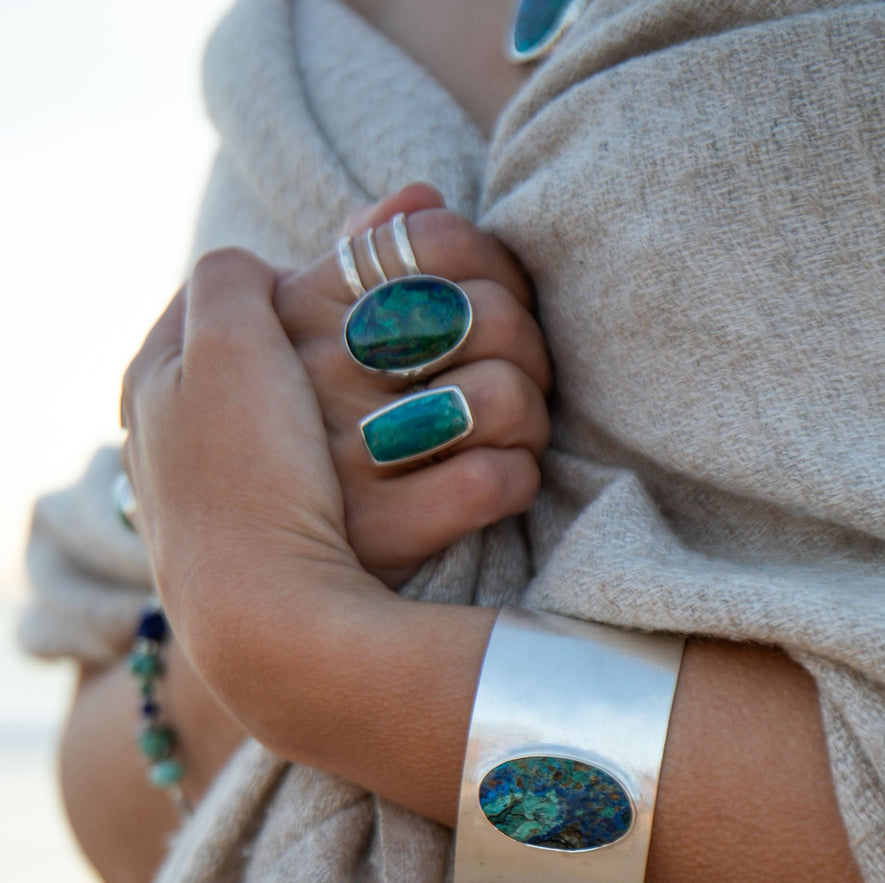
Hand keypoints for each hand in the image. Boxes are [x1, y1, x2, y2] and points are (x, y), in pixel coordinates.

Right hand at [274, 184, 550, 586]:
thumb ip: (355, 261)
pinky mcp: (379, 529)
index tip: (501, 304)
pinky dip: (519, 480)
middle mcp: (321, 368)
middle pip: (489, 315)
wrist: (239, 573)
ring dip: (532, 420)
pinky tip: (503, 484)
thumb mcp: (292, 339)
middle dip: (531, 349)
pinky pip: (492, 481)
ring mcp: (347, 450)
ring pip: (501, 397)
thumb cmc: (290, 437)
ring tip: (516, 436)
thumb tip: (422, 194)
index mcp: (303, 308)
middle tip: (524, 379)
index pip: (436, 236)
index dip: (498, 266)